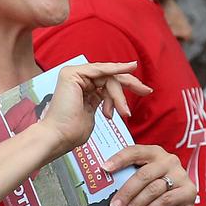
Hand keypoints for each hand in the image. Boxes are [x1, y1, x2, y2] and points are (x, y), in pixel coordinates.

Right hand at [37, 61, 151, 154]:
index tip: (144, 92)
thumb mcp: (92, 115)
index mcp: (81, 88)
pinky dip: (116, 68)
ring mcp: (74, 74)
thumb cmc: (71, 133)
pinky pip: (101, 70)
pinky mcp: (73, 74)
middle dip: (131, 84)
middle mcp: (77, 79)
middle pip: (110, 77)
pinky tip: (130, 67)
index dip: (126, 88)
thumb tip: (112, 101)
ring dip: (119, 96)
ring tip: (123, 112)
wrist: (58, 137)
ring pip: (108, 78)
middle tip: (147, 91)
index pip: (108, 83)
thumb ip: (101, 103)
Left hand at [102, 144, 195, 205]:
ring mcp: (180, 175)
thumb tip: (104, 189)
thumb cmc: (157, 190)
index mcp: (154, 153)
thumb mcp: (143, 180)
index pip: (135, 151)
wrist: (181, 205)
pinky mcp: (188, 191)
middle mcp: (169, 161)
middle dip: (126, 192)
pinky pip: (165, 201)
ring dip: (135, 205)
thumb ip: (129, 178)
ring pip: (153, 189)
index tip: (104, 168)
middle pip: (143, 174)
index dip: (119, 159)